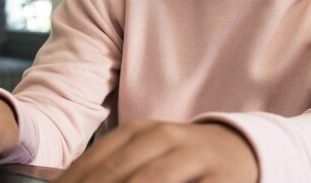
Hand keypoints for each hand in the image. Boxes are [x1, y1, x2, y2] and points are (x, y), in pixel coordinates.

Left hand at [55, 120, 257, 182]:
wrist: (238, 148)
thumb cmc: (180, 158)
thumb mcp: (144, 154)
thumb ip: (107, 168)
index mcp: (138, 132)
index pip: (95, 161)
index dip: (72, 182)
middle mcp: (163, 138)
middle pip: (119, 172)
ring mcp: (192, 156)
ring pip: (152, 180)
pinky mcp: (220, 178)